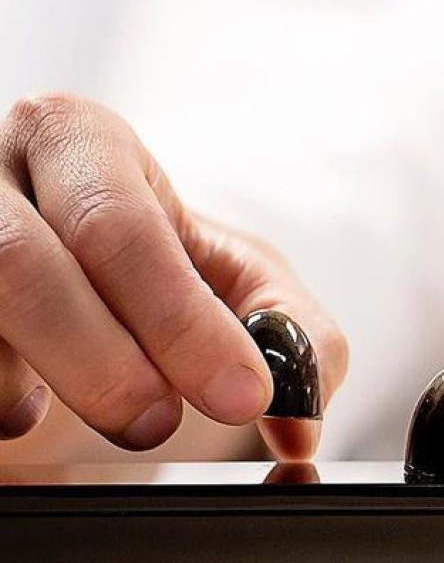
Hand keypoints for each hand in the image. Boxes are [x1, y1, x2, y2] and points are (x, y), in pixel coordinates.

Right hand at [0, 93, 346, 459]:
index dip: (180, 320)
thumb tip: (297, 415)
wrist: (73, 275)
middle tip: (161, 423)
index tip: (243, 394)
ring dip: (40, 381)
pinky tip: (25, 412)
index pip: (119, 227)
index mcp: (79, 138)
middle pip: (22, 263)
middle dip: (103, 360)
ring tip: (116, 419)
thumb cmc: (155, 269)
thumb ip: (291, 330)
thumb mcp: (235, 276)